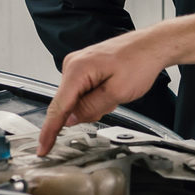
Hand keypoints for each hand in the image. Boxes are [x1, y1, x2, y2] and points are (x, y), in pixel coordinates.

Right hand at [38, 32, 167, 154]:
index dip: (49, 131)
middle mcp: (72, 65)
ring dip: (95, 103)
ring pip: (77, 99)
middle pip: (68, 104)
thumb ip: (90, 108)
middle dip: (88, 111)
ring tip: (115, 90)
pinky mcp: (84, 67)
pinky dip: (97, 96)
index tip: (42, 148)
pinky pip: (83, 91)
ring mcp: (77, 65)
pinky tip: (111, 88)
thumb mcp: (117, 93)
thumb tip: (69, 120)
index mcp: (77, 69)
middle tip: (112, 101)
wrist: (152, 46)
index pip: (58, 107)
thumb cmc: (139, 62)